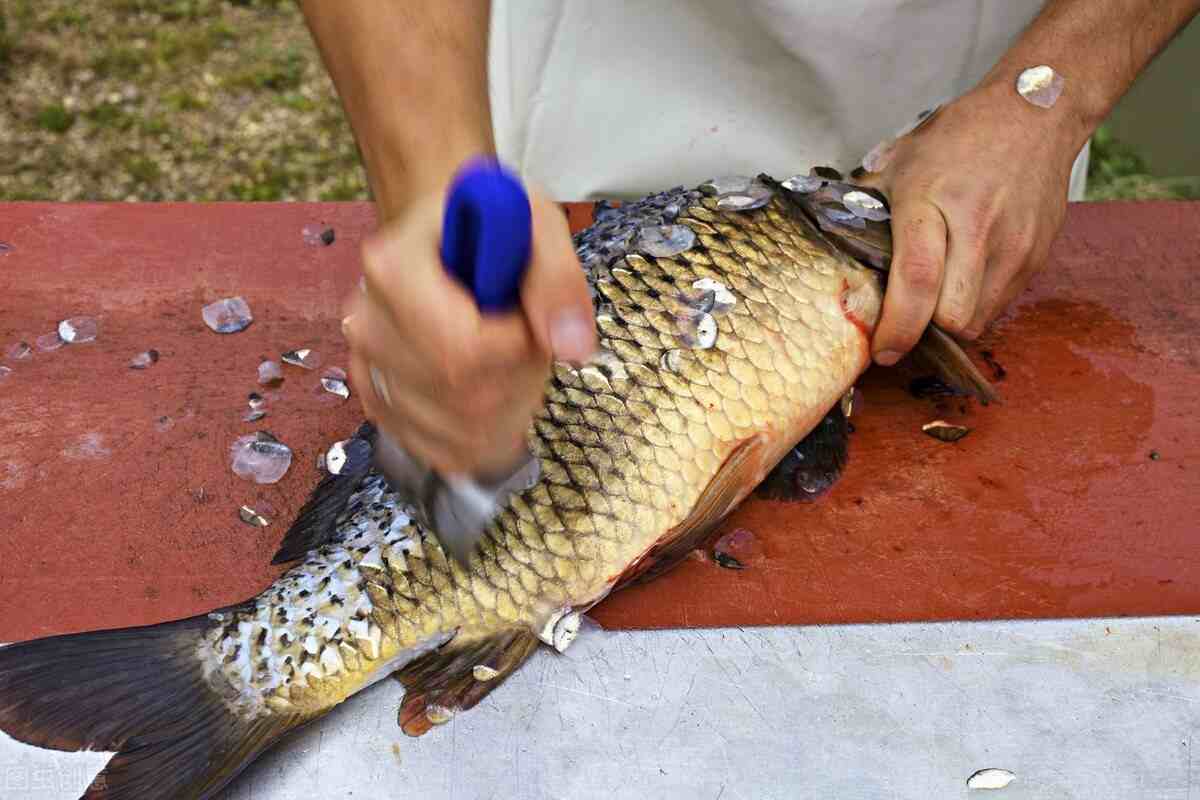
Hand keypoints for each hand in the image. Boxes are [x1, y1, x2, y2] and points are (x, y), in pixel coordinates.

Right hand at [342, 185, 594, 476]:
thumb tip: (571, 347)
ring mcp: (368, 369)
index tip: (526, 315)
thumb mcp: (536, 225)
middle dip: (520, 377)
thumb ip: (557, 279)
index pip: (463, 350)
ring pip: (462, 433)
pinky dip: (486, 434)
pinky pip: (447, 452)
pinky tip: (491, 389)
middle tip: (524, 336)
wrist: (445, 237)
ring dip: (510, 407)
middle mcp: (368, 324)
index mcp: (393, 268)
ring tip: (506, 357)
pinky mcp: (380, 405)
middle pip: (466, 397)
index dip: (517, 346)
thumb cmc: (489, 226)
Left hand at [860, 81, 1077, 364]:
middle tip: (905, 322)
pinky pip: (1001, 305)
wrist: (1036, 114)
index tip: (881, 350)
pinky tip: (962, 282)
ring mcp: (1014, 246)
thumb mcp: (901, 163)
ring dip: (951, 322)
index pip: (917, 281)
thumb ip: (866, 207)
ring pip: (979, 320)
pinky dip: (976, 306)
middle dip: (925, 330)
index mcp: (932, 202)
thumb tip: (831, 245)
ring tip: (934, 301)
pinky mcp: (1037, 257)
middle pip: (952, 317)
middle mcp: (978, 229)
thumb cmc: (960, 137)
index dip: (898, 327)